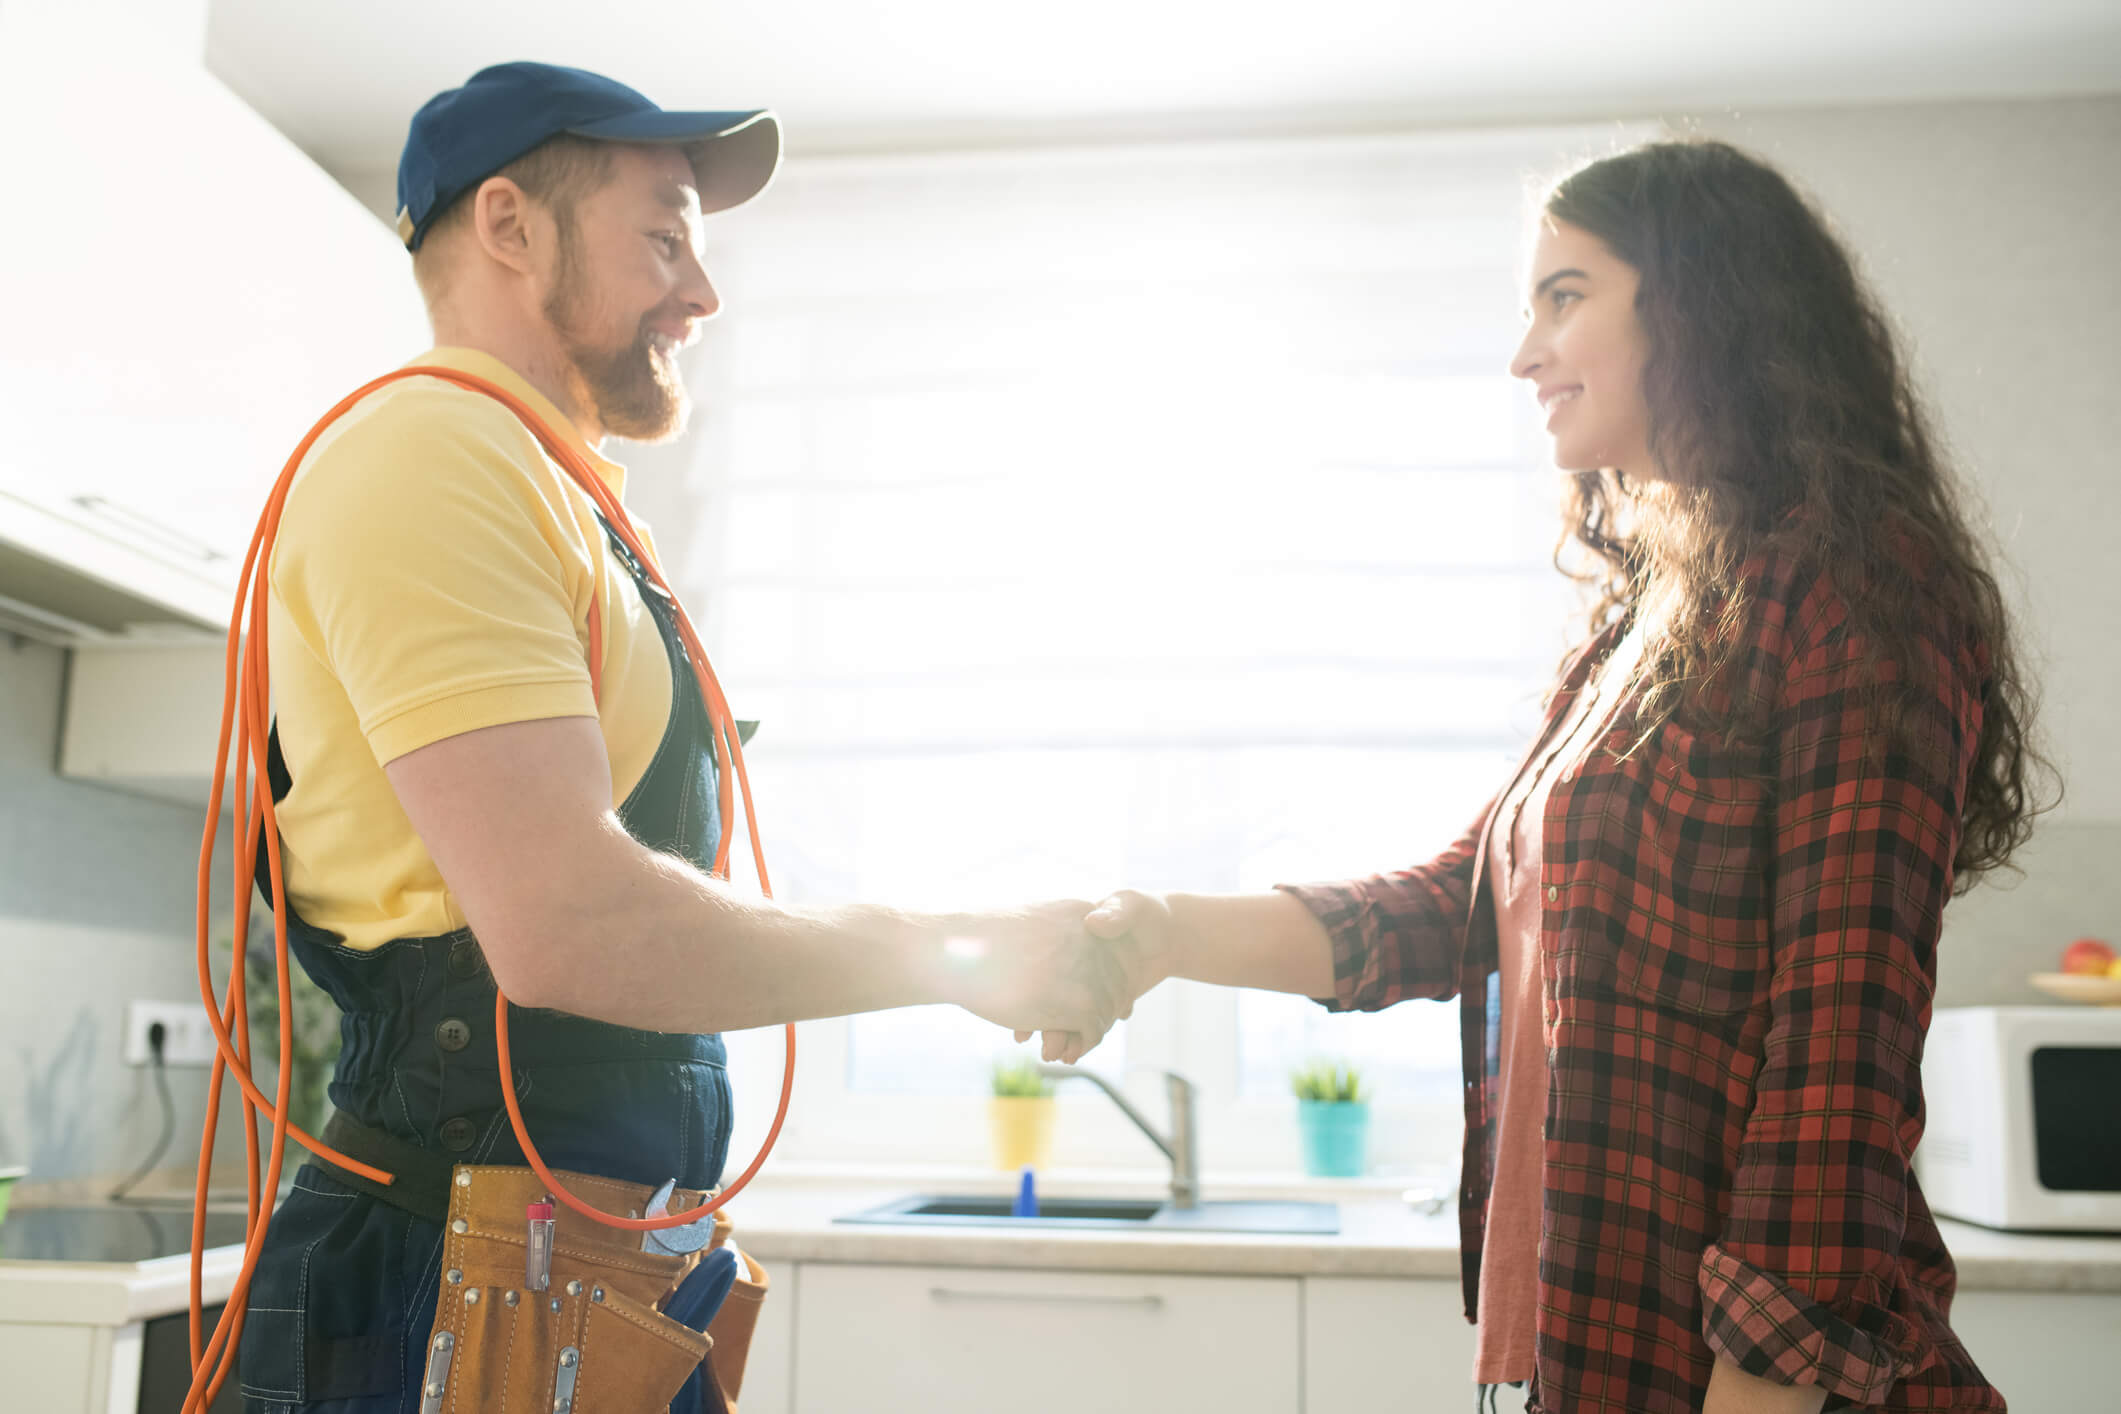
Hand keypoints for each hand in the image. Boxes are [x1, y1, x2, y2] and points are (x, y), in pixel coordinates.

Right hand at [937, 901, 1134, 1064]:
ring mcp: (1088, 968)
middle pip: (1117, 981)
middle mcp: (1092, 937)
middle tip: (1084, 1030)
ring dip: (1091, 1031)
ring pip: (1107, 1008)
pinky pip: (1094, 1029)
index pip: (1118, 952)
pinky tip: (1066, 1052)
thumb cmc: (980, 939)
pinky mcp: (1079, 1001)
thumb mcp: (1031, 925)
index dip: (1111, 980)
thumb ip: (1058, 938)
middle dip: (1102, 1009)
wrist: (952, 949)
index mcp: (1081, 912)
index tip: (1101, 999)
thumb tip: (1070, 964)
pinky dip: (1083, 1045)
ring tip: (1070, 1045)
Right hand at [1024, 890, 1177, 1062]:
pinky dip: (1086, 1034)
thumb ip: (1116, 913)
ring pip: (1066, 1015)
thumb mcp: (1130, 905)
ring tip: (1068, 1055)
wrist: (1170, 934)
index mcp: (1065, 937)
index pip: (1040, 968)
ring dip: (1065, 1036)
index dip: (1032, 992)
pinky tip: (1084, 1045)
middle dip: (1049, 1026)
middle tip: (1048, 1051)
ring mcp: (1081, 984)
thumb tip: (1094, 922)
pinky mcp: (1097, 1000)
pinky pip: (1086, 1021)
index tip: (1026, 1022)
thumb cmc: (1145, 913)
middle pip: (1050, 998)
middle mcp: (1066, 963)